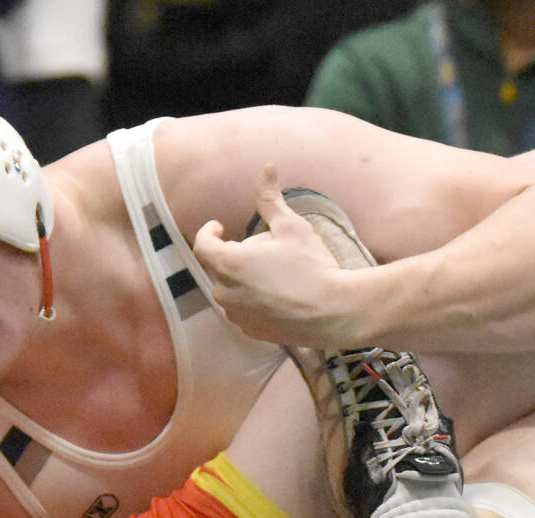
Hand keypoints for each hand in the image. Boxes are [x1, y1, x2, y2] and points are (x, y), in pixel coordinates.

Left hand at [191, 165, 364, 348]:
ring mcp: (237, 315)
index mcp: (228, 264)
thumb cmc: (311, 266)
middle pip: (218, 267)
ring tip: (272, 272)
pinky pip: (243, 310)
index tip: (220, 226)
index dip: (209, 232)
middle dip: (234, 254)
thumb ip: (270, 199)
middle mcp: (225, 292)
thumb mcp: (291, 226)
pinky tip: (277, 293)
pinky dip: (253, 299)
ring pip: (230, 290)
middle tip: (262, 248)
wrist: (332, 312)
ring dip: (242, 278)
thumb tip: (267, 168)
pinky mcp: (251, 331)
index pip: (202, 245)